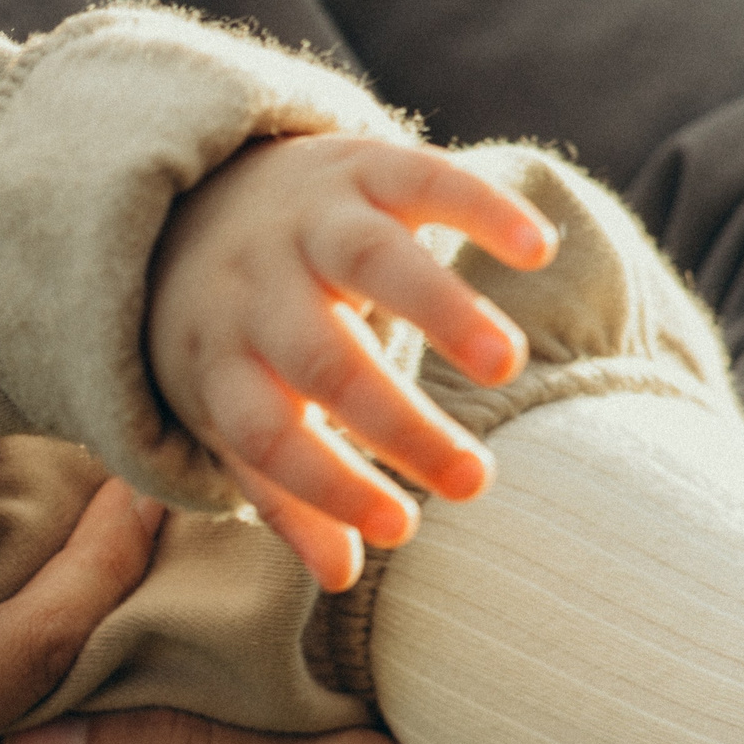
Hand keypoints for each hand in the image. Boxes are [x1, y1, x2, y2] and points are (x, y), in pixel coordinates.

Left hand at [149, 136, 551, 589]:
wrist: (208, 198)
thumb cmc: (239, 338)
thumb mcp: (235, 414)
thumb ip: (282, 493)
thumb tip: (342, 577)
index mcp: (218, 363)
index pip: (266, 438)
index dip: (327, 488)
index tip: (401, 530)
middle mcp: (255, 289)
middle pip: (321, 359)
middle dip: (396, 424)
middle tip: (476, 482)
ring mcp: (308, 221)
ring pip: (367, 259)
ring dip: (438, 310)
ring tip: (506, 368)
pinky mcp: (363, 166)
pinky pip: (420, 176)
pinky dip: (478, 207)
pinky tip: (536, 249)